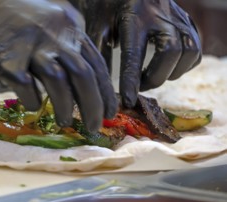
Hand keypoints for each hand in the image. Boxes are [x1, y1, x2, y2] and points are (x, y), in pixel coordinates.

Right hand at [0, 0, 116, 131]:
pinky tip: (33, 105)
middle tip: (94, 127)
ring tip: (66, 123)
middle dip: (94, 106)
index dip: (106, 92)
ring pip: (58, 81)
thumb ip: (68, 46)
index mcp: (69, 27)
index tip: (111, 112)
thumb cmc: (15, 20)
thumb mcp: (51, 23)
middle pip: (83, 74)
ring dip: (66, 107)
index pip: (96, 64)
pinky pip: (26, 87)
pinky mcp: (7, 58)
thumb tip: (81, 84)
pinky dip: (33, 101)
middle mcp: (54, 34)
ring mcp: (31, 45)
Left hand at [69, 0, 200, 107]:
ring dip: (171, 72)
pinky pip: (195, 50)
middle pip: (169, 53)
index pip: (134, 54)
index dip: (131, 81)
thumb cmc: (108, 5)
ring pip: (188, 52)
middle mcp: (160, 15)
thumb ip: (100, 51)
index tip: (127, 100)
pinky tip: (166, 67)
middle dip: (154, 77)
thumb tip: (102, 84)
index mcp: (133, 16)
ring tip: (152, 75)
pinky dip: (183, 65)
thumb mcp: (98, 25)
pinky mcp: (187, 21)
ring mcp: (178, 17)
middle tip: (139, 85)